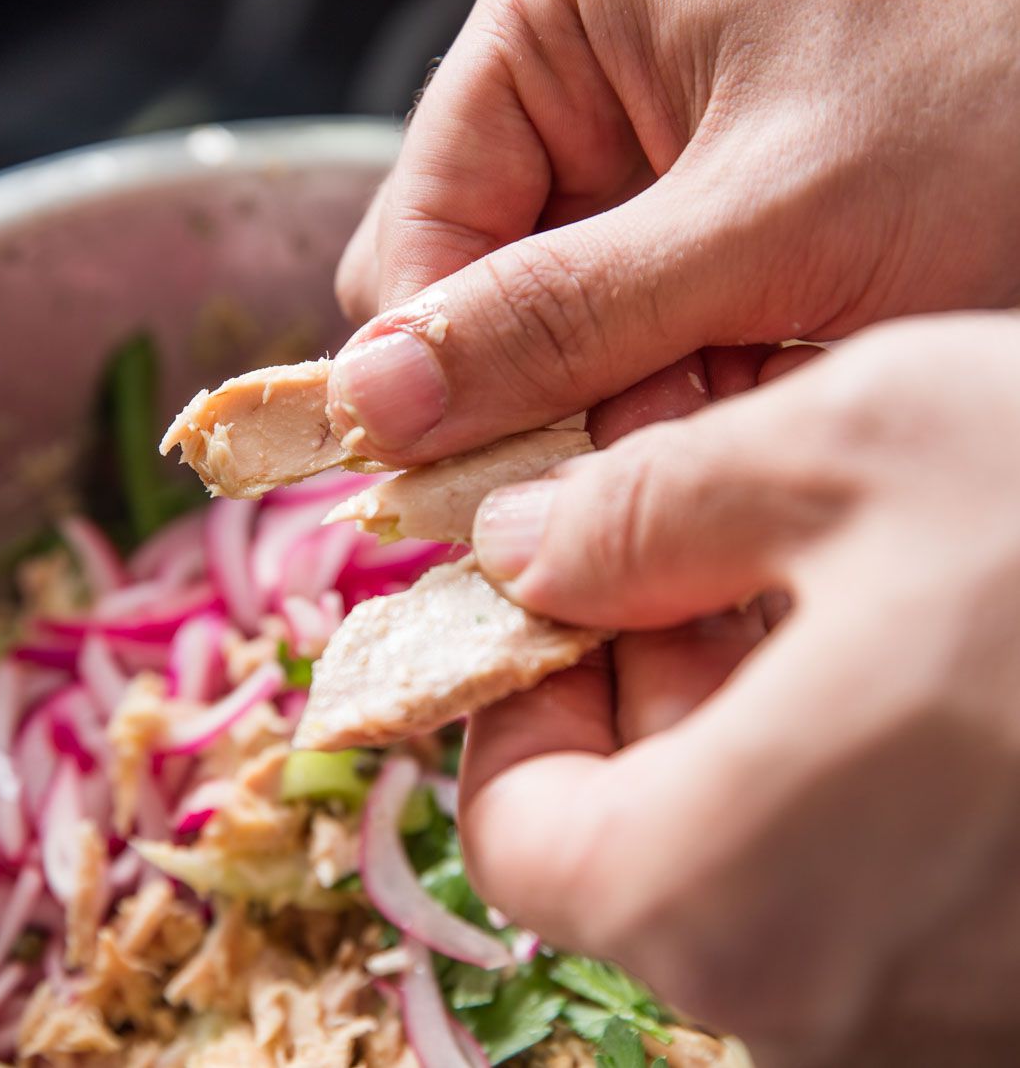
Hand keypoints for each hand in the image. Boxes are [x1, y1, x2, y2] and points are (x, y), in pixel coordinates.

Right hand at [326, 0, 1019, 464]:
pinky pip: (648, 345)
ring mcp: (661, 164)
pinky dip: (690, 399)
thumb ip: (561, 315)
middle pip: (486, 288)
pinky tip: (764, 398)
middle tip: (628, 454)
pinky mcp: (725, 231)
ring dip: (629, 407)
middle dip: (547, 389)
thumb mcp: (772, 214)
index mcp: (562, 18)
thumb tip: (370, 402)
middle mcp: (591, 88)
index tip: (464, 485)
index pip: (422, 223)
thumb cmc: (1005, 89)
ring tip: (738, 405)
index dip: (433, 361)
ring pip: (566, 336)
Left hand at [458, 317, 1019, 1066]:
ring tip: (835, 563)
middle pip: (636, 846)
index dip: (522, 698)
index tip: (565, 585)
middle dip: (645, 683)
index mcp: (722, 898)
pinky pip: (888, 883)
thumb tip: (524, 550)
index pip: (514, 830)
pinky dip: (870, 766)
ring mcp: (940, 1021)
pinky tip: (940, 645)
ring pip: (764, 864)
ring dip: (761, 713)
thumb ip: (642, 510)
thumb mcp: (853, 443)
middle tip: (699, 532)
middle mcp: (816, 1008)